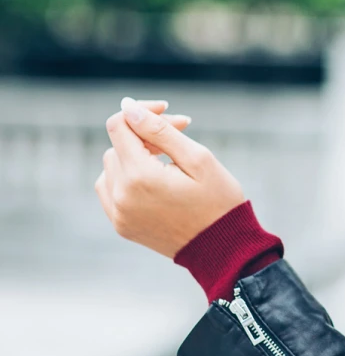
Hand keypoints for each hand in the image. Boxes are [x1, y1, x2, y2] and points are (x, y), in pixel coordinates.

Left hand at [95, 96, 245, 258]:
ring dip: (134, 154)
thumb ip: (160, 131)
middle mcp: (121, 196)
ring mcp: (118, 213)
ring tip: (168, 158)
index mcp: (140, 177)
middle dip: (145, 133)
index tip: (167, 110)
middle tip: (182, 131)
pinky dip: (126, 176)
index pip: (120, 126)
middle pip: (118, 145)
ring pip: (111, 165)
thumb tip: (130, 108)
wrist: (222, 247)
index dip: (141, 111)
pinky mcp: (121, 225)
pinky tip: (153, 177)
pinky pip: (110, 189)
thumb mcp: (197, 158)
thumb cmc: (218, 200)